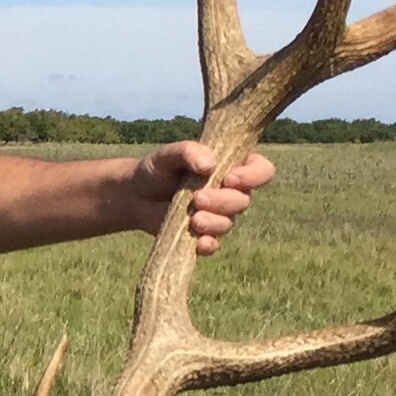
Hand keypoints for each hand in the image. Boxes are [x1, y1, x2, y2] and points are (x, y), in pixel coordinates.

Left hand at [131, 141, 275, 253]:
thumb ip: (188, 151)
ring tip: (193, 219)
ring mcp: (217, 214)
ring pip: (229, 222)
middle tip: (197, 199)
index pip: (261, 170)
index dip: (253, 176)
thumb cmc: (156, 169)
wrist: (134, 194)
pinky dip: (208, 244)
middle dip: (223, 202)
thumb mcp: (168, 154)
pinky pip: (214, 243)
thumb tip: (209, 165)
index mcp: (231, 165)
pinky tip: (199, 243)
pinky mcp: (202, 234)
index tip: (228, 179)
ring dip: (213, 222)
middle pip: (243, 200)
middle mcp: (229, 191)